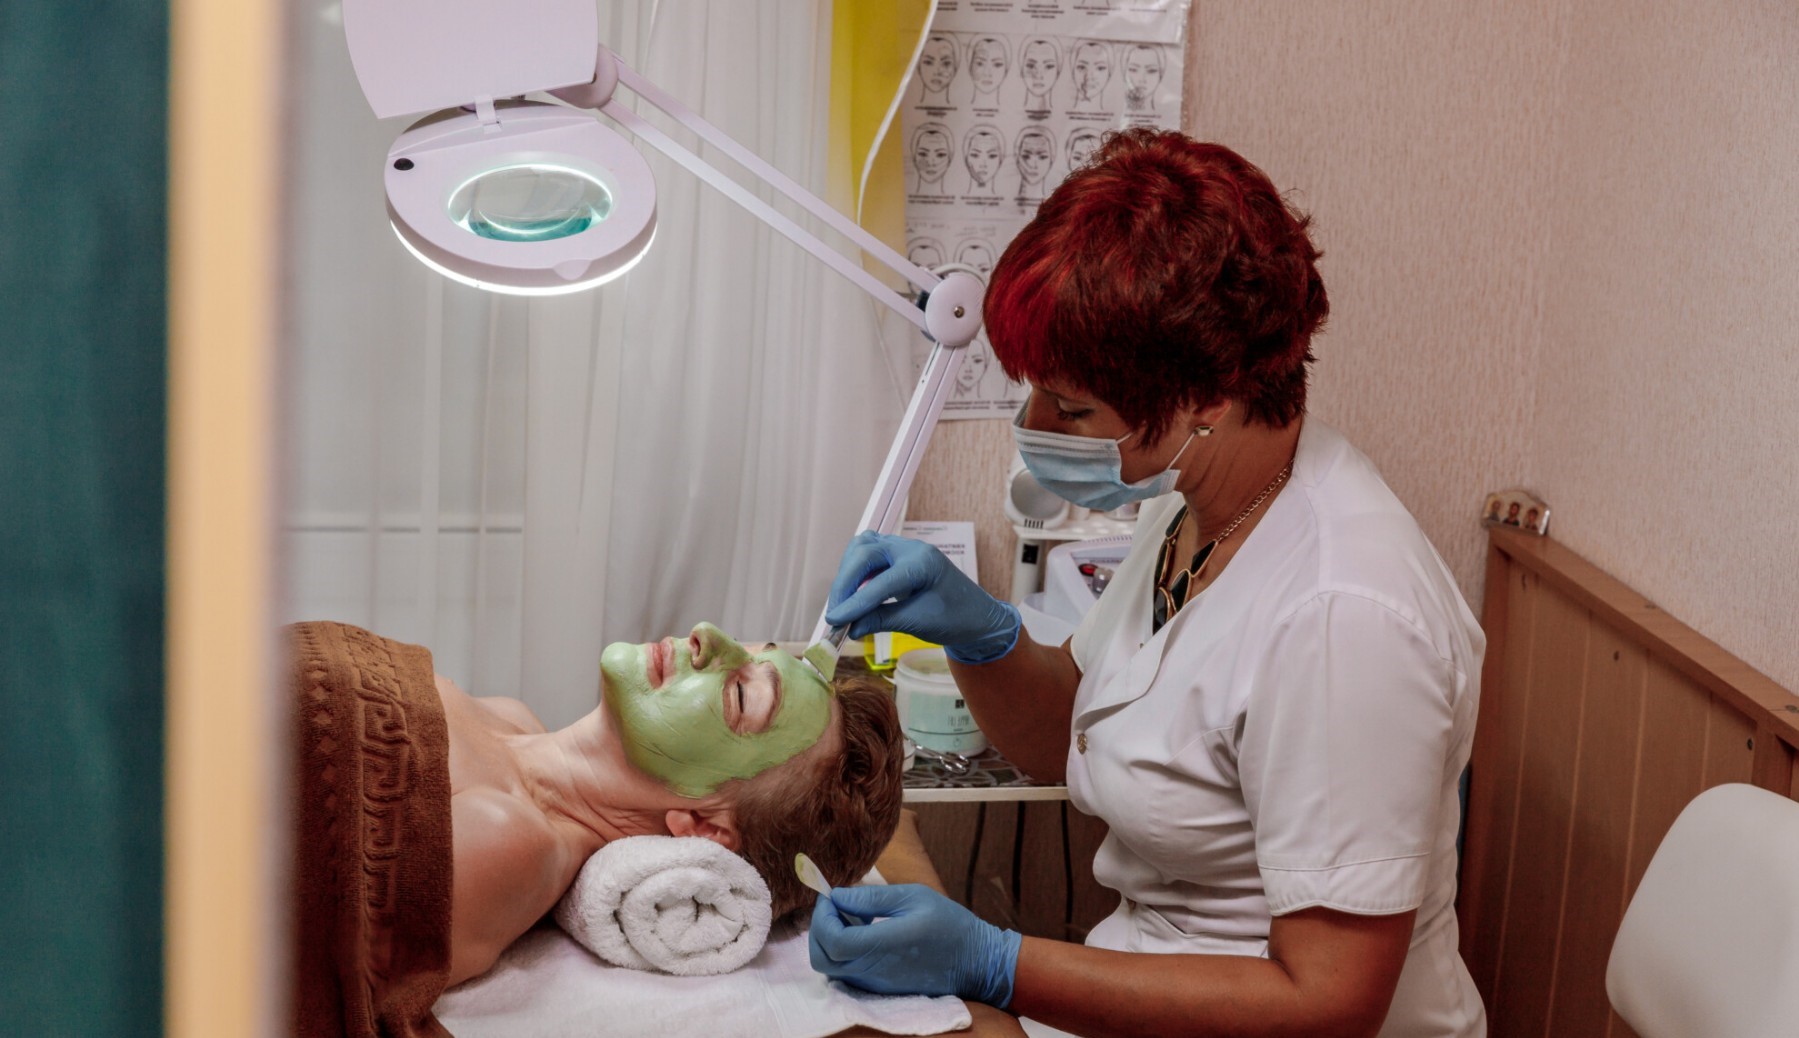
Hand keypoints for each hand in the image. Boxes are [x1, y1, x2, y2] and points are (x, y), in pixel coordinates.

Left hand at [808, 884, 1021, 1006]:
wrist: (976, 962)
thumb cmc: (949, 924)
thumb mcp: (914, 897)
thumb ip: (871, 898)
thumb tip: (837, 896)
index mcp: (883, 946)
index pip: (832, 940)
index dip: (822, 916)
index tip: (832, 895)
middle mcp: (874, 971)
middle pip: (823, 959)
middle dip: (818, 929)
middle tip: (835, 904)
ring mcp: (876, 984)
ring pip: (832, 968)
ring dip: (831, 939)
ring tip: (854, 915)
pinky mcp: (881, 989)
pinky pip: (848, 972)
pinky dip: (844, 951)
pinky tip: (865, 931)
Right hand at [824, 532, 1020, 663]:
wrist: (976, 616)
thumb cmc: (955, 618)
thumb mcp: (919, 622)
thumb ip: (882, 621)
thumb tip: (849, 628)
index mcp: (923, 562)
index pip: (880, 581)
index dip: (855, 603)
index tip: (834, 622)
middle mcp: (911, 548)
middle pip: (864, 552)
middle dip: (845, 583)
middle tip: (835, 614)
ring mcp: (903, 548)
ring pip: (863, 548)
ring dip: (847, 573)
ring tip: (842, 604)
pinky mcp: (896, 555)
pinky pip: (867, 554)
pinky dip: (854, 571)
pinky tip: (852, 593)